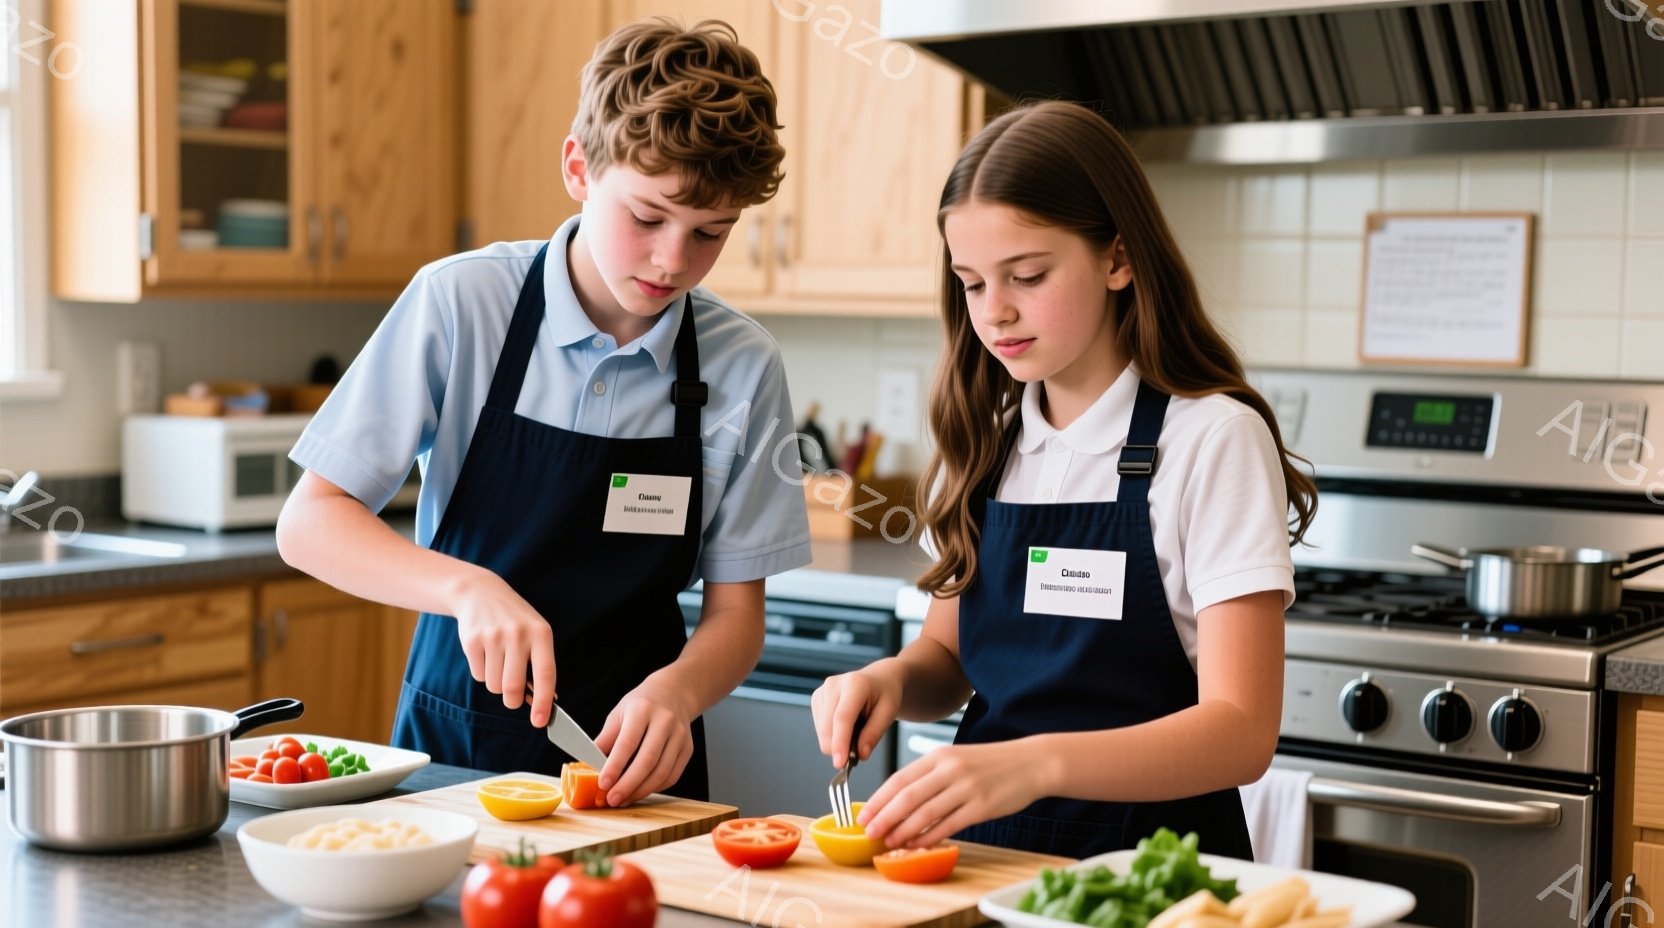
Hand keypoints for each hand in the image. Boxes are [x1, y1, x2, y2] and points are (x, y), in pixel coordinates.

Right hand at [449, 568, 556, 726]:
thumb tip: (543, 702)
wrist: (480, 593)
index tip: (541, 721)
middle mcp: (518, 634)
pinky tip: (485, 652)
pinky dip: (482, 672)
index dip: (543, 702)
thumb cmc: (515, 620)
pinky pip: (478, 675)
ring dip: (496, 683)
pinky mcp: (471, 641)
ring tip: (499, 661)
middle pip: (513, 688)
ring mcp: (493, 637)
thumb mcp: (535, 633)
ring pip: (493, 685)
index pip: (545, 674)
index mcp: (541, 634)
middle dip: (513, 700)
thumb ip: (540, 664)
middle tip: (513, 697)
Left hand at [594, 674, 697, 806]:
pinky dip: (655, 788)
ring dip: (641, 790)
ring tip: (624, 799)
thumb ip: (606, 739)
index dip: (614, 766)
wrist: (673, 694)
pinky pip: (672, 776)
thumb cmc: (641, 705)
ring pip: (662, 772)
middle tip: (612, 800)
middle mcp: (664, 722)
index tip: (603, 784)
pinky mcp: (687, 749)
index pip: (628, 743)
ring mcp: (679, 736)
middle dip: (628, 784)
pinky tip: (641, 791)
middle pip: (647, 760)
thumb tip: (590, 766)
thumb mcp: (619, 714)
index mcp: (642, 710)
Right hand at [810, 663, 902, 768]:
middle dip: (840, 748)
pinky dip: (833, 735)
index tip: (840, 763)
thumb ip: (874, 733)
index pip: (842, 718)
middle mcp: (833, 685)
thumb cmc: (885, 694)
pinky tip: (847, 726)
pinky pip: (820, 728)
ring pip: (822, 731)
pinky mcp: (816, 698)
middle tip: (859, 753)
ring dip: (837, 741)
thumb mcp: (889, 712)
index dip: (840, 742)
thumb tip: (860, 755)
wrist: (878, 679)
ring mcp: (822, 691)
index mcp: (855, 684)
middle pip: (828, 727)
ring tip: (857, 730)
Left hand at [857, 740, 1038, 848]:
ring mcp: (967, 788)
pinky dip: (929, 837)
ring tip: (889, 842)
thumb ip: (930, 774)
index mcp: (940, 755)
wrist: (1031, 763)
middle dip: (884, 817)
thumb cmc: (991, 763)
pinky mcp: (982, 807)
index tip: (863, 814)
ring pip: (926, 813)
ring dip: (903, 830)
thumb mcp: (957, 758)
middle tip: (869, 832)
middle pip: (908, 796)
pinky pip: (948, 825)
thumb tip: (898, 799)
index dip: (879, 799)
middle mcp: (951, 769)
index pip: (901, 778)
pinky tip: (917, 844)